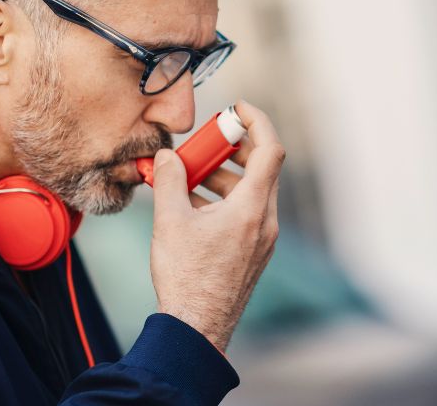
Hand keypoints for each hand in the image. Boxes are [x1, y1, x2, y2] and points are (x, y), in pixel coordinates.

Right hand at [150, 100, 283, 351]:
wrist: (196, 329)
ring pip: (252, 191)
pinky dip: (225, 198)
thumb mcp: (170, 221)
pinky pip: (246, 212)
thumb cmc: (185, 278)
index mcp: (252, 209)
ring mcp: (262, 239)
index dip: (256, 121)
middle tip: (205, 143)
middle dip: (232, 148)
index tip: (236, 108)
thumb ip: (169, 180)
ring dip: (224, 175)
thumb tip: (166, 155)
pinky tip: (194, 205)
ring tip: (190, 176)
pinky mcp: (253, 253)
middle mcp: (265, 222)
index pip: (270, 149)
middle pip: (261, 168)